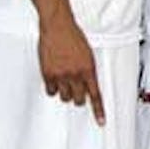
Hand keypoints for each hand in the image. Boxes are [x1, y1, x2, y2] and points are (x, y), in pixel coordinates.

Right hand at [37, 10, 104, 124]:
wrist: (58, 26)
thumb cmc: (73, 36)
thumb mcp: (87, 53)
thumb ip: (87, 69)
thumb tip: (87, 83)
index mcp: (89, 68)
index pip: (95, 95)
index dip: (98, 110)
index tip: (101, 122)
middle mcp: (76, 74)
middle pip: (79, 99)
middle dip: (79, 98)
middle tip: (77, 90)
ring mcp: (61, 75)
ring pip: (65, 97)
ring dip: (66, 93)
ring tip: (65, 81)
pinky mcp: (48, 74)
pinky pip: (50, 91)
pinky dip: (53, 89)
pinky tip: (54, 80)